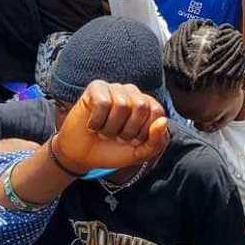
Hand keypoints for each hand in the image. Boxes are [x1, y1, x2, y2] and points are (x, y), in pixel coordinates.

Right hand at [53, 80, 169, 172]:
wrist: (81, 156)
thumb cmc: (112, 150)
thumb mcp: (138, 153)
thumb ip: (156, 141)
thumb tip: (163, 121)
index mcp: (147, 105)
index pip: (157, 111)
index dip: (144, 132)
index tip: (132, 141)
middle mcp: (132, 92)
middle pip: (141, 106)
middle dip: (128, 130)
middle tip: (116, 136)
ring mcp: (114, 88)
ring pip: (121, 105)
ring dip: (110, 128)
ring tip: (104, 131)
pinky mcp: (95, 88)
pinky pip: (102, 102)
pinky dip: (97, 121)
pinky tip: (92, 126)